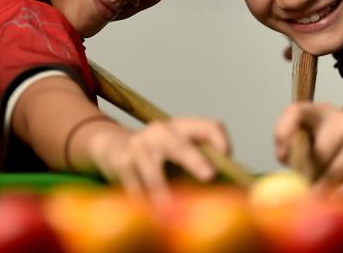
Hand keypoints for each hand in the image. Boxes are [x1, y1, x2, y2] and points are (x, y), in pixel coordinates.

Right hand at [88, 117, 229, 200]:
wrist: (113, 146)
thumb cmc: (158, 153)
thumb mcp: (179, 147)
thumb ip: (203, 159)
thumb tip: (230, 181)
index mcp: (181, 127)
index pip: (208, 126)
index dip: (220, 139)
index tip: (228, 156)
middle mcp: (160, 132)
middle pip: (179, 144)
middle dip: (194, 160)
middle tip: (210, 175)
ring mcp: (139, 146)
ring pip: (154, 172)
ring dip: (165, 193)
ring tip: (173, 212)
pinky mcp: (123, 163)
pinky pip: (135, 188)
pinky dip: (144, 204)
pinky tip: (151, 216)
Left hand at [274, 101, 342, 194]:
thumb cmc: (329, 137)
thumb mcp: (307, 131)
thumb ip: (289, 143)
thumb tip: (286, 158)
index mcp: (318, 111)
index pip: (296, 112)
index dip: (283, 132)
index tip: (282, 154)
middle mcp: (342, 120)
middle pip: (317, 153)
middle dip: (307, 173)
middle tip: (303, 184)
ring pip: (334, 172)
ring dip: (323, 186)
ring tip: (317, 191)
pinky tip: (334, 198)